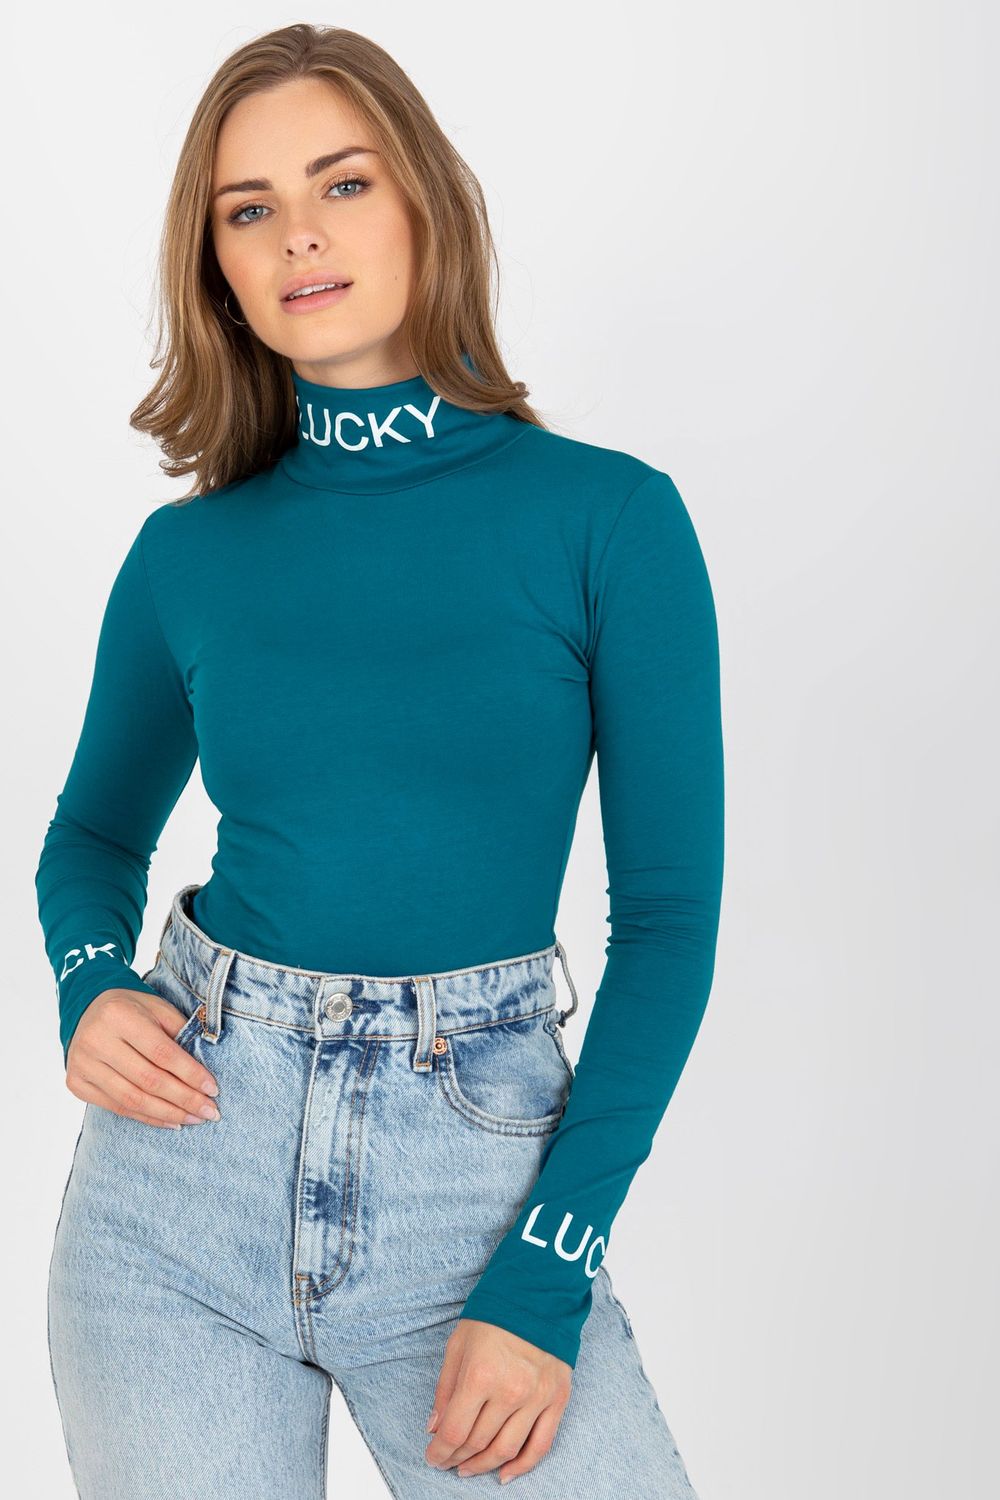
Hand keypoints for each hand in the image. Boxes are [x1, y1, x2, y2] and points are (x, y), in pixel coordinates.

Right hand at [65, 988, 219, 1127]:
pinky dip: (146, 1117)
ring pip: (133, 1099)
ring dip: (168, 1113)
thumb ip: (180, 1033)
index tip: (213, 1089)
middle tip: (210, 1112)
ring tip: (194, 1119)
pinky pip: (117, 1107)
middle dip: (184, 1099)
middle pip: (149, 1080)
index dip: (190, 1074)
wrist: (88, 1008)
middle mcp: (96, 1040)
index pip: (162, 1053)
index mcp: (119, 1015)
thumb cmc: (132, 1009)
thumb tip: (204, 1072)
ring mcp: (83, 1064)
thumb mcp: (158, 1008)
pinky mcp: (76, 1083)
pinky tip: (169, 1121)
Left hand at [424, 1317, 571, 1482]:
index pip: (455, 1431)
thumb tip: (435, 1427)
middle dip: (457, 1458)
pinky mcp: (557, 1400)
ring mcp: (537, 1398)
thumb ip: (446, 1388)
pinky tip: (505, 1474)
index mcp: (481, 1375)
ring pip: (507, 1450)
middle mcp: (510, 1391)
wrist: (538, 1296)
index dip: (439, 1452)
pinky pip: (540, 1445)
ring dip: (484, 1466)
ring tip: (469, 1469)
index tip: (432, 1457)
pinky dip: (522, 1466)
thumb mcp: (458, 1344)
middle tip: (448, 1462)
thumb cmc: (494, 1316)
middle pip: (478, 1443)